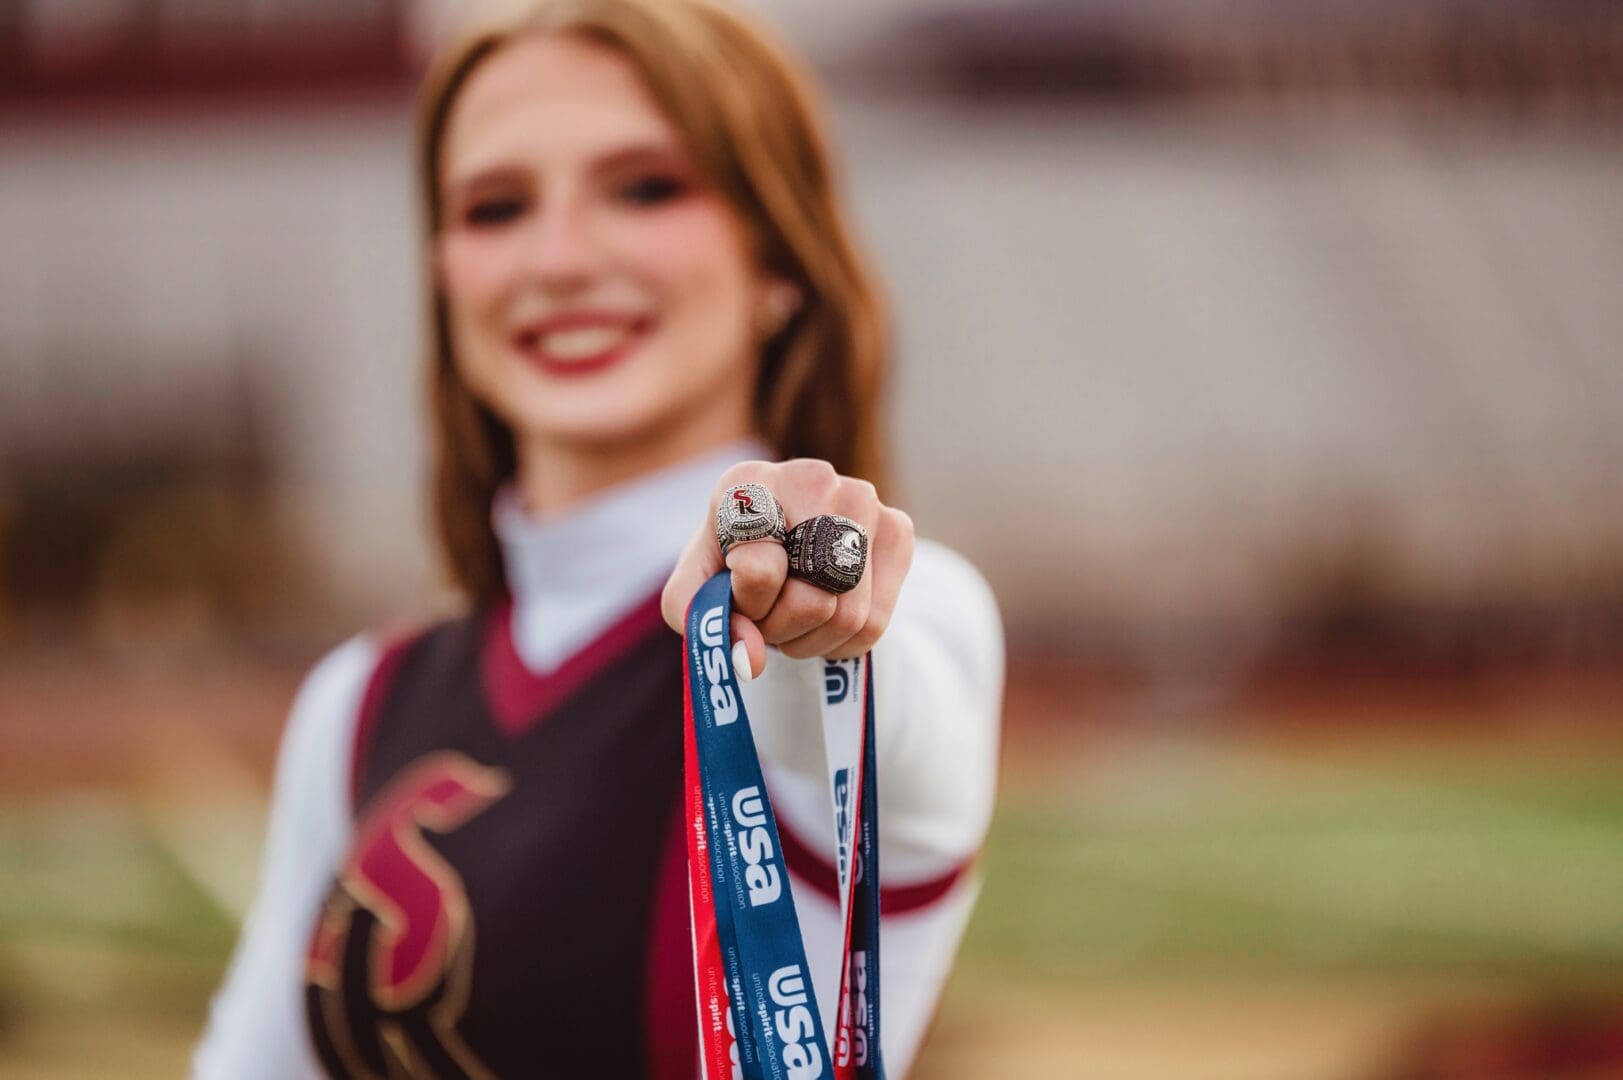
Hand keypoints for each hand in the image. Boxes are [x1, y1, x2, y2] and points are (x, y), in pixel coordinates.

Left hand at [661, 458, 915, 679]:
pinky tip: (823, 619)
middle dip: (781, 628)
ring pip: (848, 616)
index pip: (759, 571)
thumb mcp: (696, 593)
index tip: (736, 595)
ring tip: (791, 616)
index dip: (746, 606)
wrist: (781, 549)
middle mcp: (812, 478)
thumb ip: (705, 623)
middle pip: (811, 601)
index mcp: (748, 482)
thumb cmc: (729, 569)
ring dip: (811, 639)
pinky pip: (875, 622)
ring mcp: (863, 500)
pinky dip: (842, 642)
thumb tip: (751, 659)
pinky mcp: (898, 528)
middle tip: (766, 615)